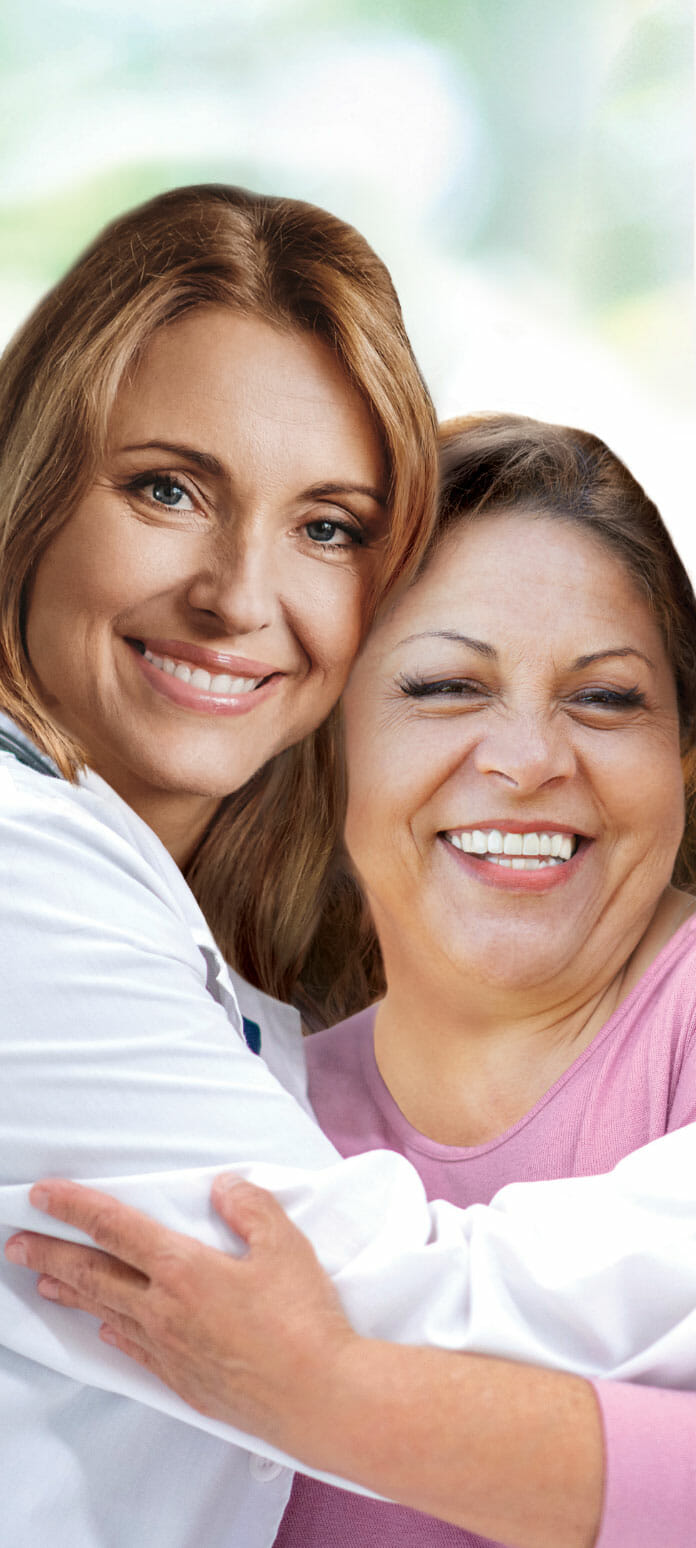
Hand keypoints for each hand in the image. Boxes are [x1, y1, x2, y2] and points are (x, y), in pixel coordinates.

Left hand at [5, 1176, 356, 1457]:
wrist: (317, 1397)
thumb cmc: (304, 1322)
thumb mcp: (285, 1246)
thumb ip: (250, 1208)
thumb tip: (224, 1188)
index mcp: (182, 1269)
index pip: (114, 1228)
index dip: (75, 1207)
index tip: (43, 1195)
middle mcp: (164, 1310)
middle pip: (94, 1274)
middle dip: (51, 1253)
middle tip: (17, 1243)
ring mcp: (169, 1349)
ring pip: (107, 1312)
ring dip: (71, 1293)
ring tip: (44, 1281)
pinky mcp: (183, 1380)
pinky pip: (135, 1349)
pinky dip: (113, 1332)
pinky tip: (106, 1330)